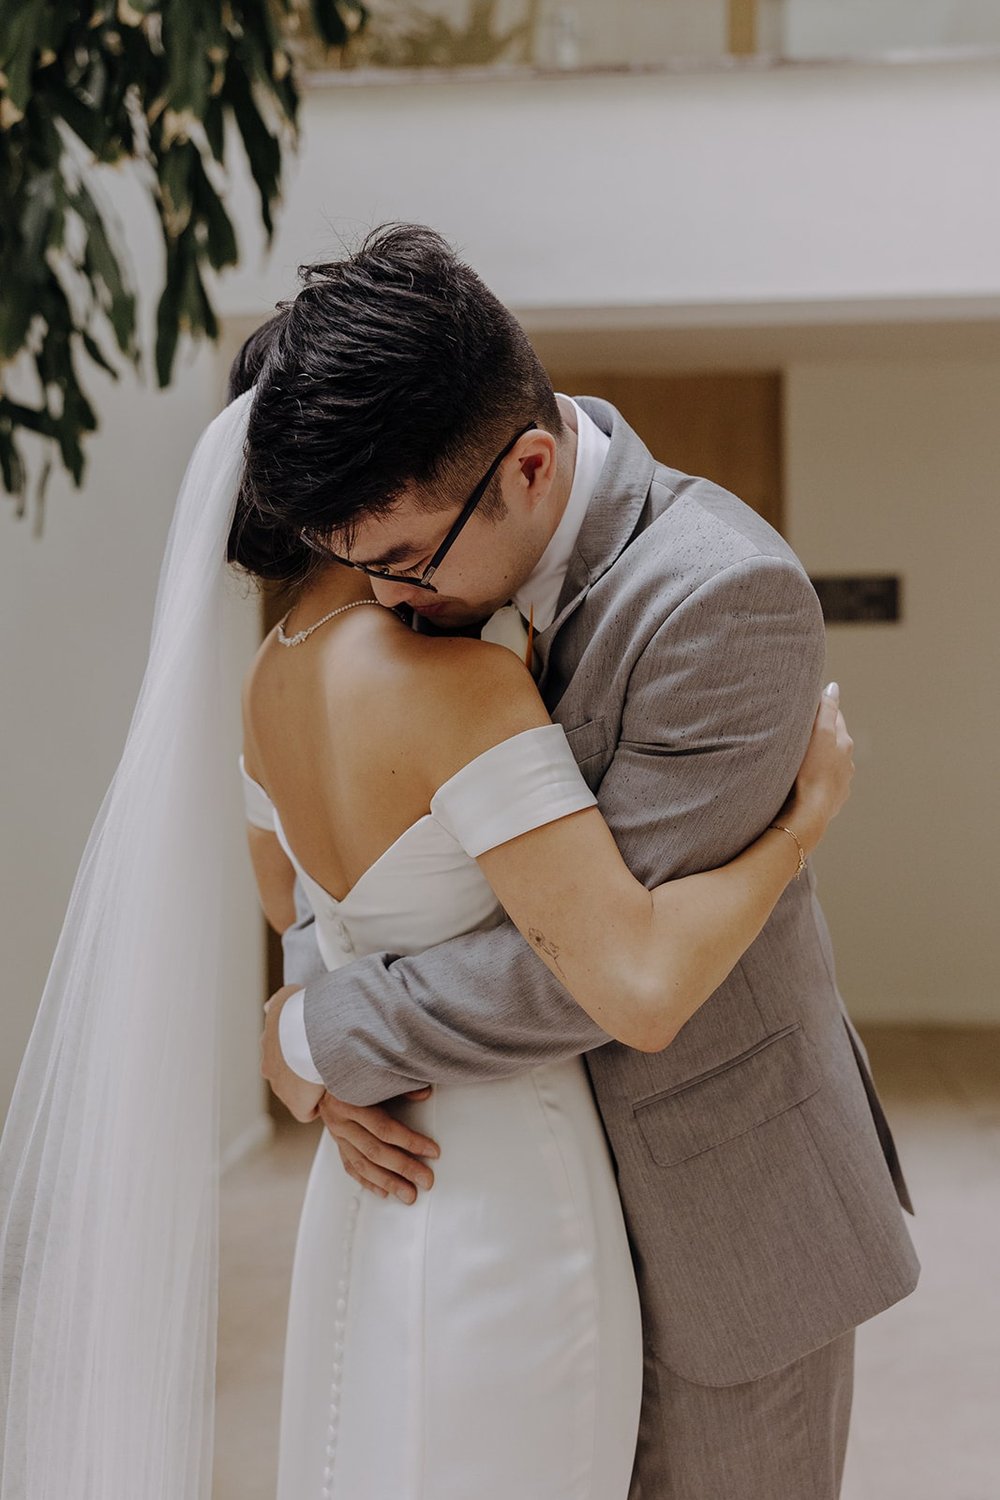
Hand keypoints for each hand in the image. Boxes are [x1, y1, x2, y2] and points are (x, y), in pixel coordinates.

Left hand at [260, 984, 325, 1122]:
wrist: (310, 1032)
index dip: (298, 1051)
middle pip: (288, 1075)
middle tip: (322, 1059)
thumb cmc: (300, 1013)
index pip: (281, 1053)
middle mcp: (270, 1067)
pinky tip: (333, 1089)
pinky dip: (320, 1103)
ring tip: (330, 1073)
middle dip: (302, 1070)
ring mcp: (282, 1088)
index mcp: (269, 1044)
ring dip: (311, 1085)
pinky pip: (309, 1110)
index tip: (312, 1047)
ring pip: (298, 1092)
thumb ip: (277, 1002)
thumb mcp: (285, 997)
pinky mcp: (296, 1105)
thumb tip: (268, 1006)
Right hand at [318, 1088, 439, 1204]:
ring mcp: (337, 1136)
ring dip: (388, 1182)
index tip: (432, 1151)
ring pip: (363, 1165)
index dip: (410, 1141)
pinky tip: (383, 1191)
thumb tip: (425, 1093)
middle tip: (425, 1180)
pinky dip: (368, 1182)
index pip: (384, 1128)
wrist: (320, 1076)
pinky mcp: (337, 1145)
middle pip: (375, 1151)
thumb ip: (399, 1086)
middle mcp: (341, 1122)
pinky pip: (352, 1168)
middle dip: (404, 1168)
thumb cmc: (352, 1076)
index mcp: (350, 1102)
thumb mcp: (374, 1076)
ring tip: (408, 1194)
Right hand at [787, 682, 854, 851]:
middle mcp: (846, 763)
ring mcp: (840, 784)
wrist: (809, 814)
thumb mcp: (819, 733)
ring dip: (818, 760)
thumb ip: (827, 709)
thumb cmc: (811, 771)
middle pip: (833, 742)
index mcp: (843, 743)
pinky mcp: (831, 802)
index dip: (822, 710)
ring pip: (829, 764)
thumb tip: (834, 687)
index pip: (835, 718)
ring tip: (800, 758)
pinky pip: (823, 785)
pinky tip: (803, 782)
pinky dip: (816, 779)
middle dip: (821, 735)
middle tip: (801, 730)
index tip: (809, 706)